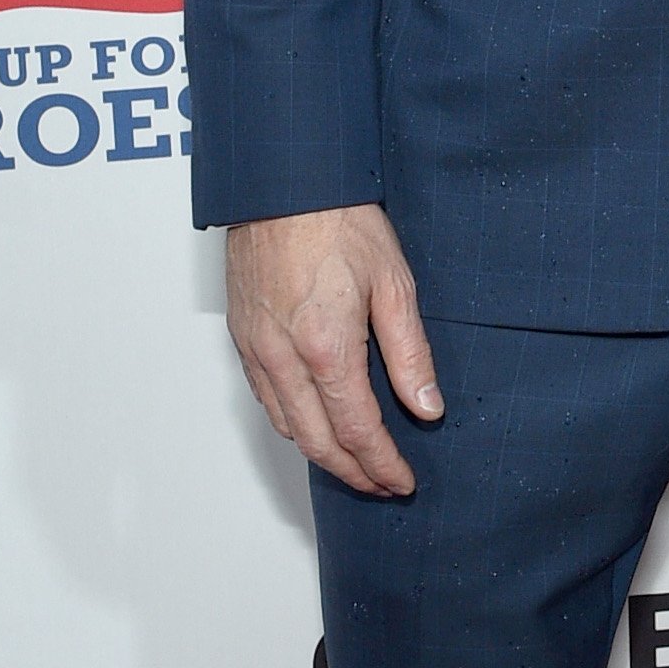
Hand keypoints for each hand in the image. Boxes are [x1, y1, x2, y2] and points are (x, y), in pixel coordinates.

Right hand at [225, 204, 441, 496]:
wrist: (282, 182)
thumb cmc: (338, 220)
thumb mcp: (394, 284)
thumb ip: (411, 354)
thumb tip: (427, 407)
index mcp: (326, 347)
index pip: (358, 431)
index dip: (382, 465)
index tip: (402, 481)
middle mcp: (283, 357)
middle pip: (318, 443)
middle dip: (353, 473)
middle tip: (382, 484)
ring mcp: (256, 349)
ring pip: (287, 426)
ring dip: (322, 454)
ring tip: (355, 463)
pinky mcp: (241, 338)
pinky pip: (266, 399)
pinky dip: (294, 424)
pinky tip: (316, 424)